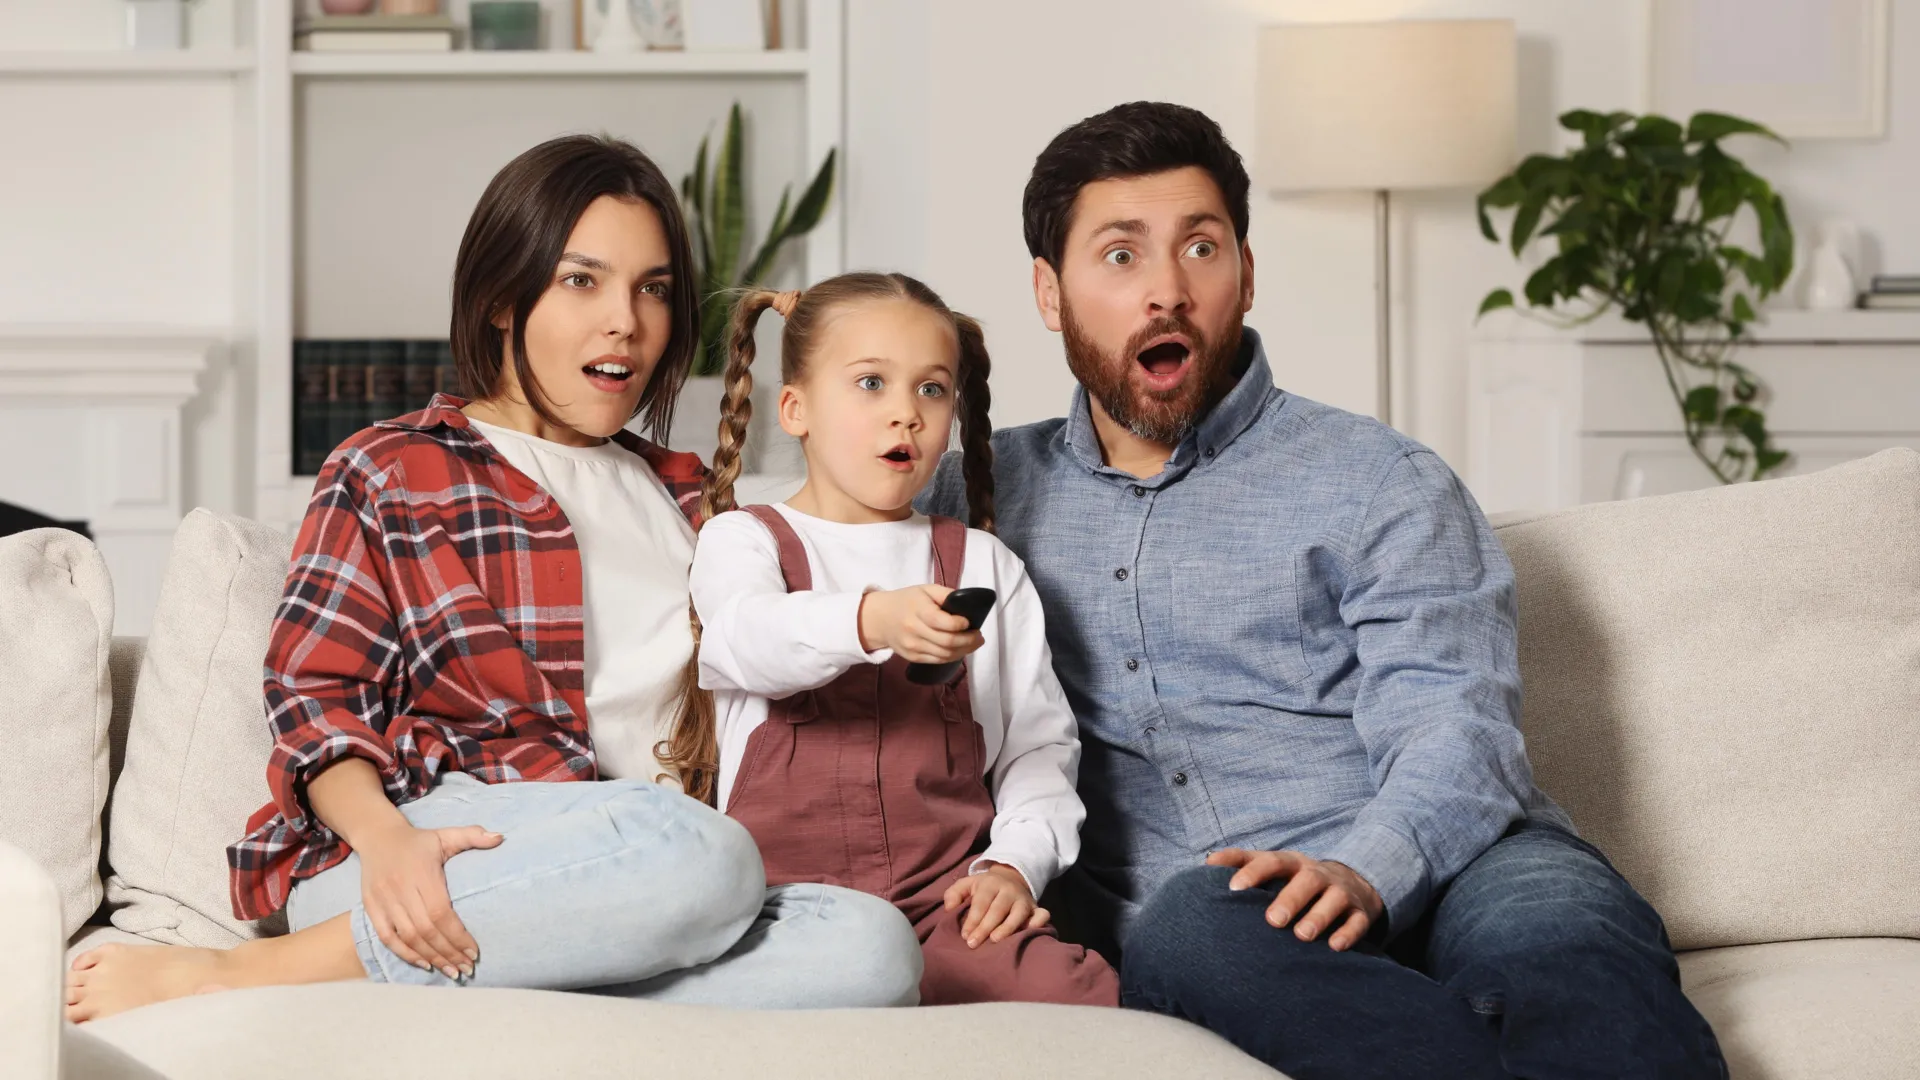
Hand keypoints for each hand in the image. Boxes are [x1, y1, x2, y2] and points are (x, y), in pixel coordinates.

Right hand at [354, 821, 502, 979]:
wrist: (377, 836)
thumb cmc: (419, 841)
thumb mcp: (445, 834)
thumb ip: (473, 835)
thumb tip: (501, 838)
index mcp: (422, 873)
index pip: (441, 913)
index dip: (458, 936)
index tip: (475, 952)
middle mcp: (400, 888)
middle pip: (426, 930)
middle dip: (449, 953)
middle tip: (467, 968)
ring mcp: (383, 899)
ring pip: (407, 937)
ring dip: (431, 957)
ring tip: (451, 971)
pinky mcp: (370, 907)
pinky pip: (387, 936)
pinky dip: (405, 953)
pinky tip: (425, 964)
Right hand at [857, 584, 984, 663]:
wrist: (879, 618)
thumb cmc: (906, 601)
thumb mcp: (925, 590)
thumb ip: (947, 594)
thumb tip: (969, 604)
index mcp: (918, 611)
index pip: (942, 623)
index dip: (960, 625)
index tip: (970, 622)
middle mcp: (914, 631)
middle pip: (947, 642)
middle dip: (969, 641)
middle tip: (979, 636)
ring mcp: (913, 647)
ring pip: (945, 655)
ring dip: (964, 651)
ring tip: (974, 643)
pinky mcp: (913, 657)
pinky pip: (938, 661)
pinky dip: (953, 657)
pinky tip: (961, 649)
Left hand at [943, 863, 1049, 947]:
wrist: (1010, 878)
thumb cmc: (984, 888)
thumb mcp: (967, 884)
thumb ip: (953, 894)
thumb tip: (949, 908)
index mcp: (990, 884)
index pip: (981, 903)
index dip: (972, 920)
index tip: (965, 936)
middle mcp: (1009, 890)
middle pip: (997, 909)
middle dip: (985, 927)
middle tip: (973, 943)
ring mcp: (1024, 899)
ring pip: (1019, 913)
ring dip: (1008, 927)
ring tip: (995, 940)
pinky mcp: (1036, 908)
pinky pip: (1042, 914)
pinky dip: (1039, 922)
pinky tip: (1029, 932)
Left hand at [1206, 849, 1383, 951]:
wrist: (1351, 883)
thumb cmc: (1296, 879)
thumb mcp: (1273, 866)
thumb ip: (1241, 862)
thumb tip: (1208, 863)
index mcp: (1293, 863)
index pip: (1272, 861)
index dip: (1253, 872)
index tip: (1233, 889)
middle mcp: (1318, 874)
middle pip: (1307, 880)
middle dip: (1291, 898)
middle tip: (1272, 920)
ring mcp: (1341, 892)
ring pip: (1334, 900)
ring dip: (1319, 916)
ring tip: (1302, 935)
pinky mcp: (1360, 912)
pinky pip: (1357, 922)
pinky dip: (1348, 934)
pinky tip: (1335, 947)